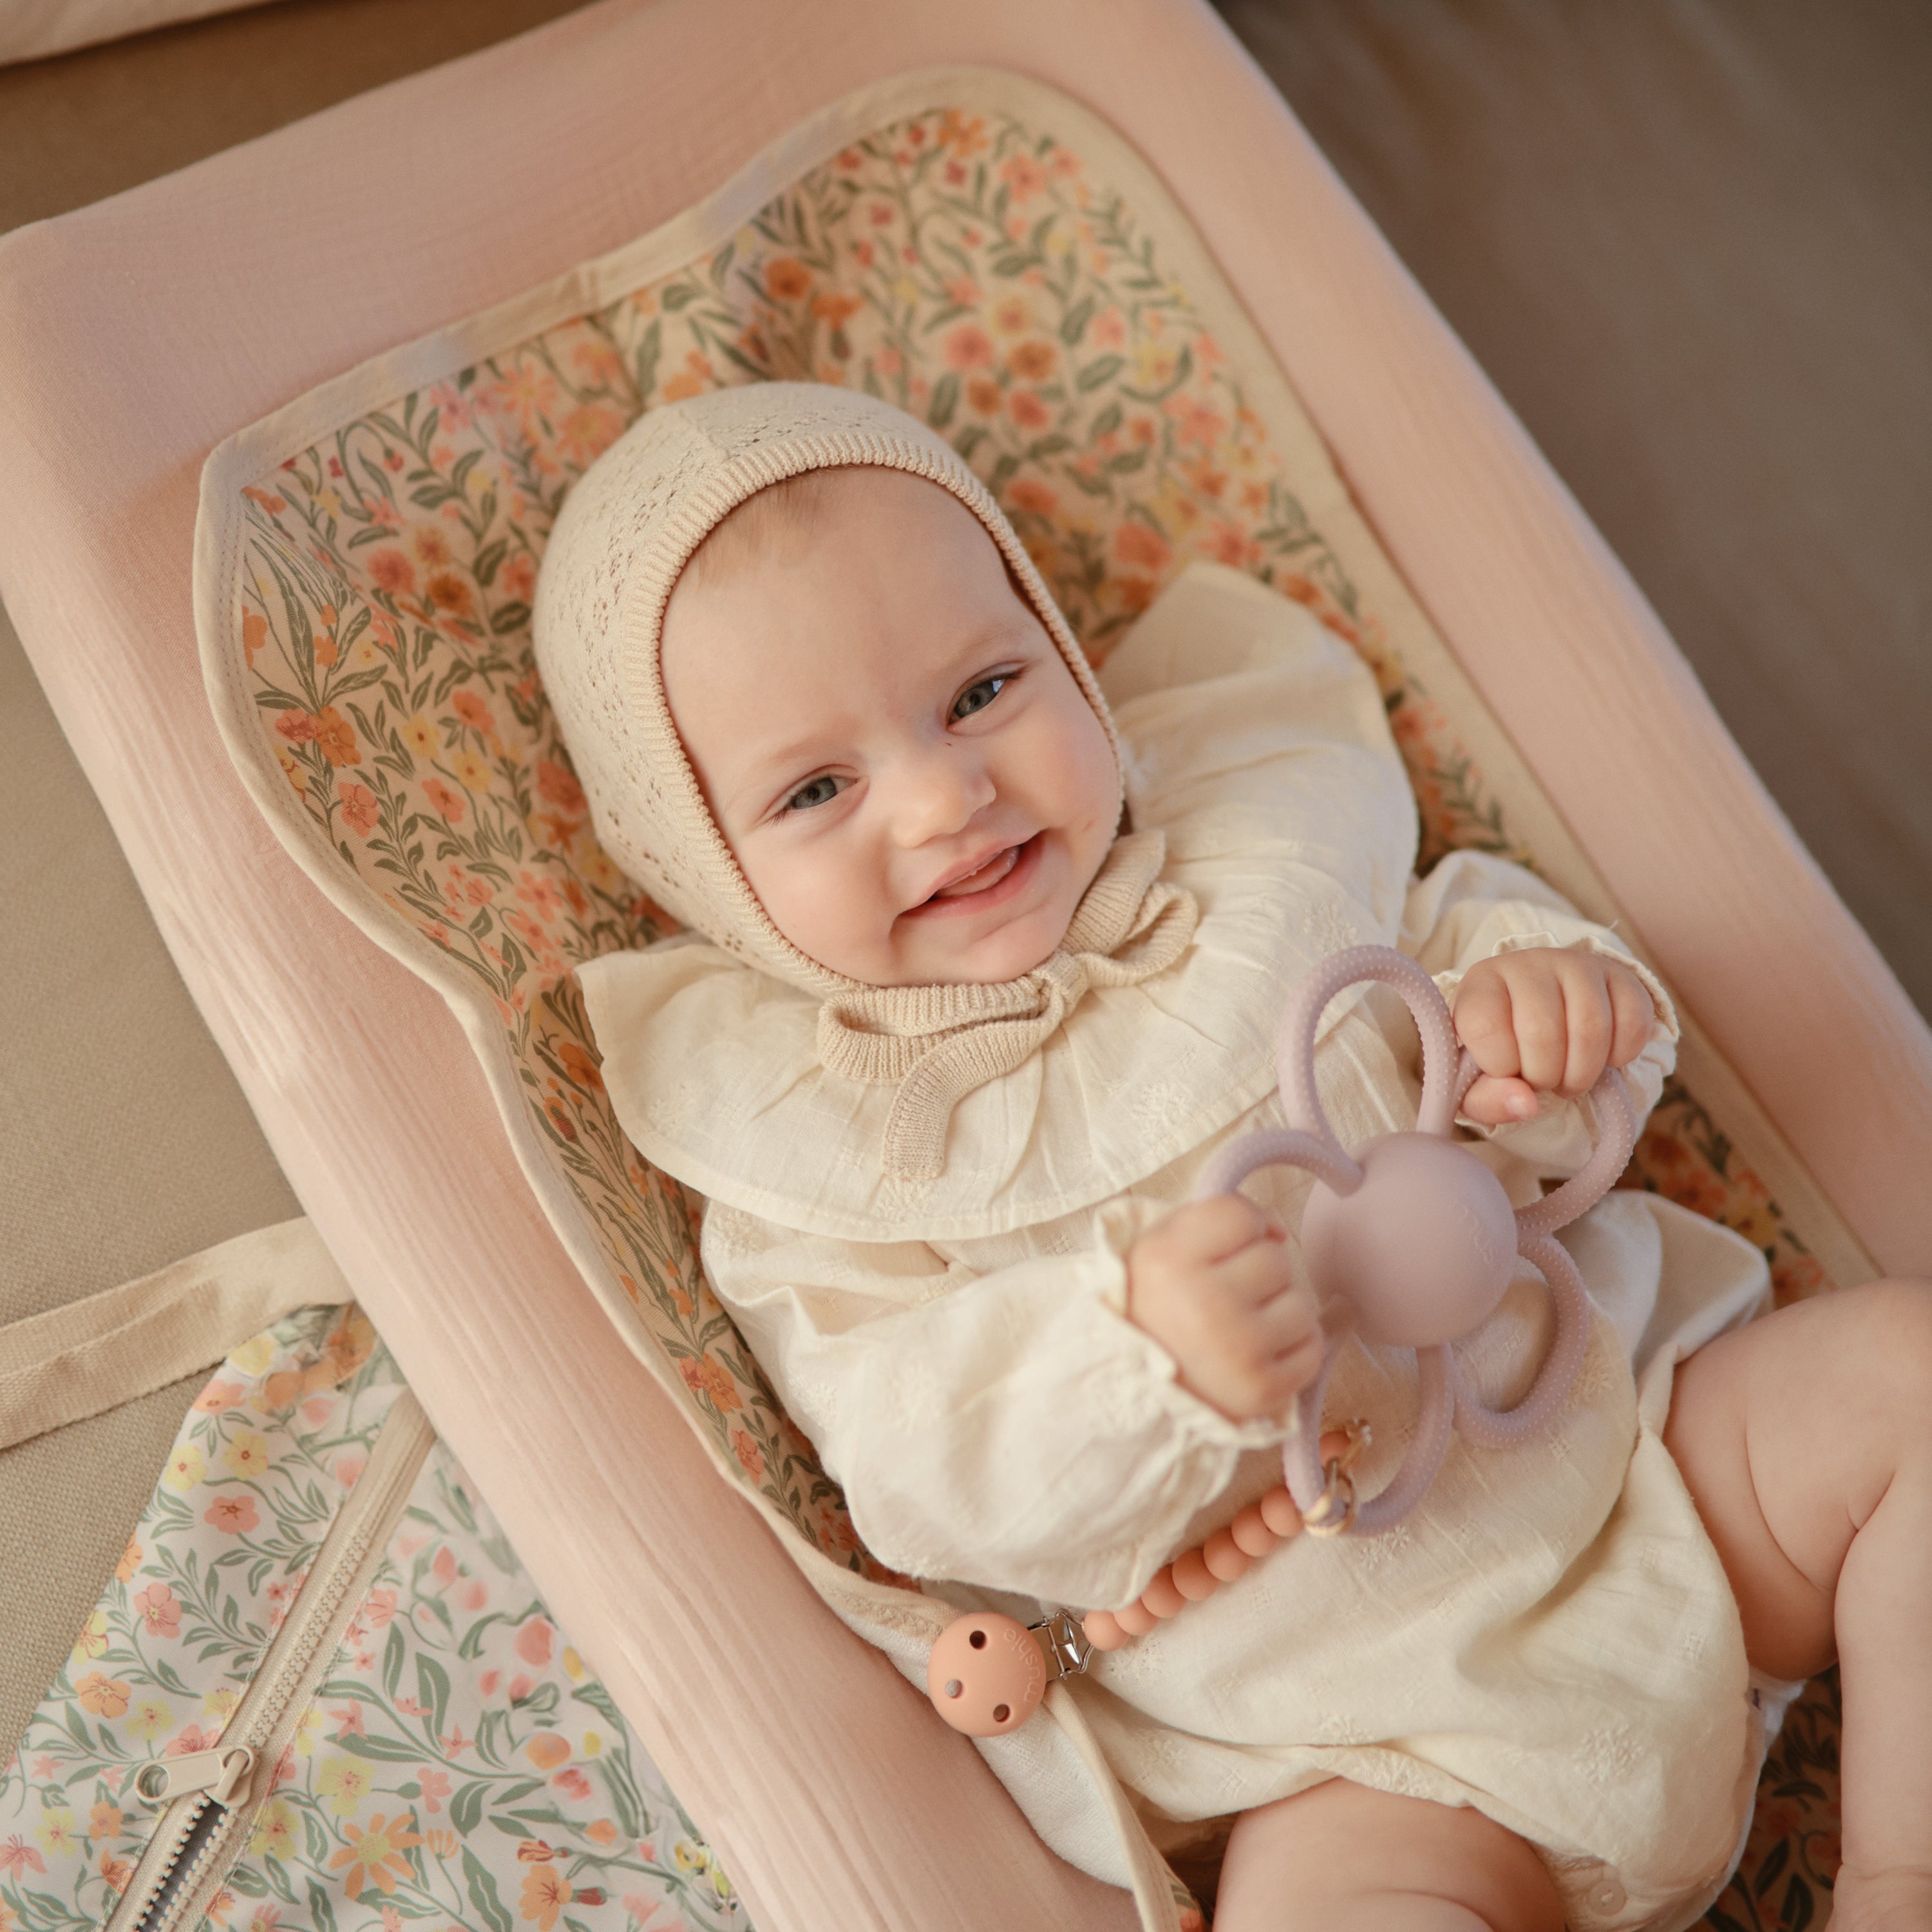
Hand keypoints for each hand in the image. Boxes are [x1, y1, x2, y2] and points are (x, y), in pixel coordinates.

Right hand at [1125, 1195, 1323, 1423]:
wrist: (1138, 1390)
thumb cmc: (1160, 1306)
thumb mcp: (1162, 1246)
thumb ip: (1217, 1217)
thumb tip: (1279, 1231)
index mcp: (1168, 1260)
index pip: (1241, 1215)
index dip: (1239, 1228)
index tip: (1219, 1251)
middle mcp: (1203, 1303)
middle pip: (1276, 1258)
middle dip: (1257, 1273)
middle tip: (1223, 1299)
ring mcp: (1236, 1349)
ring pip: (1300, 1303)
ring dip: (1278, 1312)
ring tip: (1239, 1329)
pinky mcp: (1262, 1389)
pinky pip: (1311, 1347)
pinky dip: (1291, 1349)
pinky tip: (1256, 1354)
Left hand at [1452, 947, 1654, 1127]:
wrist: (1541, 1020)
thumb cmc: (1502, 1052)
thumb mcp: (1477, 1083)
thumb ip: (1486, 1100)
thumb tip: (1526, 1105)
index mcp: (1481, 984)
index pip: (1485, 1026)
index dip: (1500, 1065)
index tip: (1506, 1072)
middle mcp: (1527, 963)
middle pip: (1543, 1032)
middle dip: (1545, 1076)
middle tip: (1543, 1081)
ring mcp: (1577, 964)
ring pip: (1591, 1028)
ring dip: (1583, 1073)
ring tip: (1570, 1079)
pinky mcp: (1619, 974)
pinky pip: (1633, 1021)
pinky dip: (1622, 1056)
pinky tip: (1603, 1059)